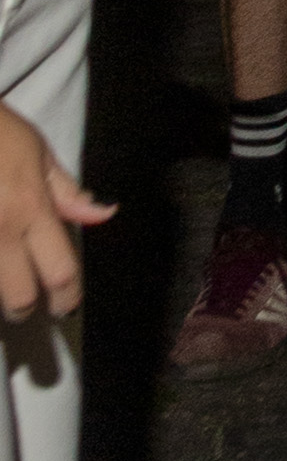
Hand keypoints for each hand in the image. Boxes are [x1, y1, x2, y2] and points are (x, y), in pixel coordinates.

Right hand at [0, 97, 110, 325]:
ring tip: (2, 282)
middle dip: (24, 309)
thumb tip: (103, 215)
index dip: (67, 297)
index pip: (61, 270)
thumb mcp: (34, 151)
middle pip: (18, 296)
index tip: (65, 305)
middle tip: (25, 306)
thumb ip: (65, 192)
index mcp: (30, 208)